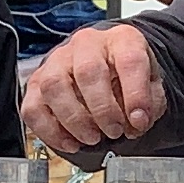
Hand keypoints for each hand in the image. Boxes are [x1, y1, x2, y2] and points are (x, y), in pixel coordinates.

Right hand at [20, 24, 164, 154]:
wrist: (104, 64)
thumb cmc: (125, 74)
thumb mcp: (150, 83)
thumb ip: (150, 102)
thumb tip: (137, 122)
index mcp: (121, 39)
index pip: (129, 60)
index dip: (136, 94)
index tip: (139, 120)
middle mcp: (86, 44)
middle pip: (88, 72)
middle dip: (103, 109)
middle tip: (114, 131)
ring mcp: (57, 61)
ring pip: (54, 86)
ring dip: (74, 119)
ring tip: (92, 138)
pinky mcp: (37, 82)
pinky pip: (33, 107)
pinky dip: (50, 131)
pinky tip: (70, 143)